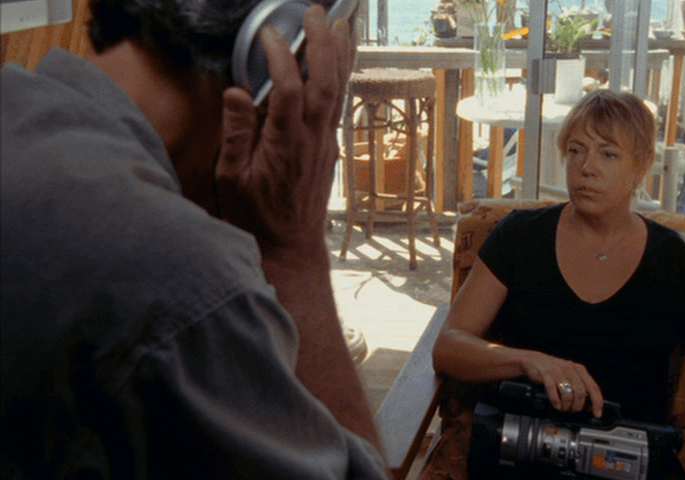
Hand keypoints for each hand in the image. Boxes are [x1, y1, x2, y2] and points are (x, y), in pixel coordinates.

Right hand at [215, 5, 353, 250]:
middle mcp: (313, 139)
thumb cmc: (256, 216)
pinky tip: (341, 62)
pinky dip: (342, 77)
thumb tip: (237, 92)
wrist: (290, 246)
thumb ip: (236, 133)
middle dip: (323, 44)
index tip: (270, 34)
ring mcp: (326, 142)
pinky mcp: (330, 147)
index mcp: (285, 144)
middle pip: (324, 82)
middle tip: (318, 13)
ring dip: (342, 56)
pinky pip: (339, 103)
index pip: (288, 90)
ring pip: (339, 91)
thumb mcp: (231, 179)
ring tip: (343, 24)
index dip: (281, 58)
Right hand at [521, 351, 603, 416]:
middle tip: (573, 411)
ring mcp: (558, 371)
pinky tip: (556, 405)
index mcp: (579, 370)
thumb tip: (589, 406)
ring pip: (568, 394)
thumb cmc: (553, 370)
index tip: (597, 414)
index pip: (593, 388)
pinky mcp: (546, 374)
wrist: (534, 360)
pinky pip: (553, 391)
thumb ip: (580, 388)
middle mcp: (570, 369)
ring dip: (566, 406)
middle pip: (581, 393)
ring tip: (563, 409)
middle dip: (577, 407)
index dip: (597, 403)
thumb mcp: (570, 376)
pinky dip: (555, 401)